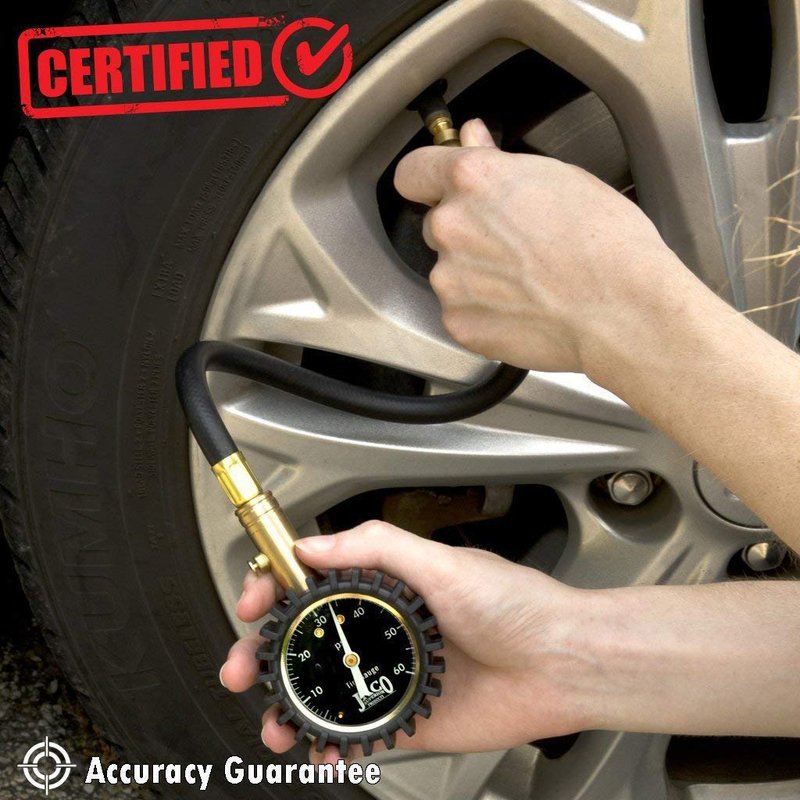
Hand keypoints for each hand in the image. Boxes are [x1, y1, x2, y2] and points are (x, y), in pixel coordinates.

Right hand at [219, 521, 589, 761]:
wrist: (561, 664)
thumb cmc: (516, 607)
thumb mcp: (443, 563)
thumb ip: (377, 548)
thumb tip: (313, 543)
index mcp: (387, 584)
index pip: (313, 583)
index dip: (273, 591)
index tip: (251, 602)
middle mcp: (385, 628)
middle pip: (307, 640)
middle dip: (265, 654)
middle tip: (241, 668)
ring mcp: (393, 673)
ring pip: (324, 689)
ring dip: (289, 705)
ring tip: (274, 721)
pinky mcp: (410, 715)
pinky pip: (359, 731)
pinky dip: (331, 743)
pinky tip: (316, 749)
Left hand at [395, 119, 699, 376]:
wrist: (622, 310)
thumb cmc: (606, 243)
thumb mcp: (560, 178)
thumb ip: (499, 162)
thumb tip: (474, 140)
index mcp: (472, 180)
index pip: (413, 172)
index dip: (427, 179)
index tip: (436, 187)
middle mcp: (451, 227)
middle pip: (439, 225)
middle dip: (467, 231)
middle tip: (513, 242)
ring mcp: (450, 280)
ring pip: (449, 271)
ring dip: (475, 274)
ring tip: (526, 280)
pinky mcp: (458, 322)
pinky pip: (460, 310)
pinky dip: (483, 311)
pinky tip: (522, 307)